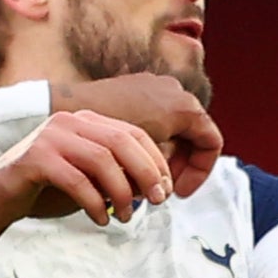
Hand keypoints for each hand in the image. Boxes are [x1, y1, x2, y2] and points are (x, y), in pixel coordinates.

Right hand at [0, 111, 172, 230]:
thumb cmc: (44, 191)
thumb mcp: (88, 180)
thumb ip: (118, 177)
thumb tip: (155, 188)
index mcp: (84, 121)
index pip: (132, 134)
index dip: (155, 161)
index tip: (165, 190)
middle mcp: (69, 122)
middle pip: (122, 141)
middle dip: (146, 172)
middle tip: (157, 201)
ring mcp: (50, 137)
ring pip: (102, 159)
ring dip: (122, 191)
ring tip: (127, 217)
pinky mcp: (34, 159)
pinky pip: (77, 180)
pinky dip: (95, 203)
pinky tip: (102, 219)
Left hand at [52, 73, 223, 195]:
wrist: (67, 107)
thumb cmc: (105, 136)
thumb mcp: (142, 162)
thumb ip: (162, 170)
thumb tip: (163, 187)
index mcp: (185, 107)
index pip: (210, 143)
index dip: (199, 172)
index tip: (179, 192)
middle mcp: (175, 90)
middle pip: (192, 136)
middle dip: (178, 166)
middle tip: (160, 190)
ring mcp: (156, 85)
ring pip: (172, 128)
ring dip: (161, 155)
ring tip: (141, 177)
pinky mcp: (136, 86)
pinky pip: (155, 116)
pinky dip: (148, 140)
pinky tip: (127, 159)